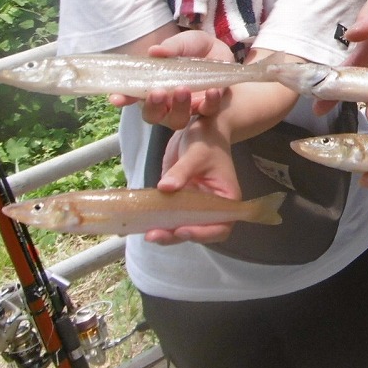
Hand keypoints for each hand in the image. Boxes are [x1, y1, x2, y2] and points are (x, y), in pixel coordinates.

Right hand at [111, 30, 232, 129]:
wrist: (220, 50)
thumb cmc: (192, 48)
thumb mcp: (183, 42)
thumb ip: (171, 47)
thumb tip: (154, 51)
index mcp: (152, 86)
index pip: (133, 96)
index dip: (124, 98)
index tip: (116, 98)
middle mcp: (165, 102)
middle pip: (153, 115)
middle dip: (153, 106)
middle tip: (157, 92)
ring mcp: (186, 108)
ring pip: (177, 119)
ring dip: (178, 107)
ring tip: (183, 89)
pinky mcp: (207, 107)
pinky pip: (208, 111)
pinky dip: (209, 102)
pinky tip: (212, 91)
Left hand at [144, 117, 240, 244]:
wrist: (199, 131)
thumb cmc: (206, 141)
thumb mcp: (196, 153)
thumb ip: (182, 171)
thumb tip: (165, 187)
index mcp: (226, 199)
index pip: (220, 226)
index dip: (202, 233)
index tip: (182, 230)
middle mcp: (211, 208)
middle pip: (198, 231)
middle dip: (177, 236)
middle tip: (155, 235)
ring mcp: (194, 207)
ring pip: (182, 228)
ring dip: (165, 233)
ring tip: (148, 232)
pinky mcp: (179, 202)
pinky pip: (169, 217)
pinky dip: (157, 222)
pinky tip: (142, 224)